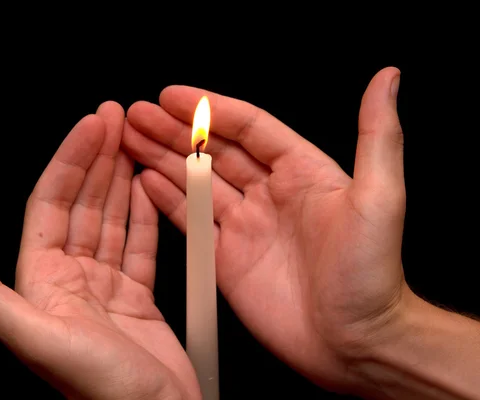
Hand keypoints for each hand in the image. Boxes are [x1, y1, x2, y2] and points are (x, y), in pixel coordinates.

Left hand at [0, 102, 199, 399]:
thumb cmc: (103, 390)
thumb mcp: (40, 342)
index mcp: (43, 282)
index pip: (52, 205)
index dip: (71, 161)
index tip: (92, 126)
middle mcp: (70, 278)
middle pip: (83, 203)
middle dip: (98, 158)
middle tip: (117, 117)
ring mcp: (105, 285)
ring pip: (111, 218)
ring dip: (121, 179)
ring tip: (135, 143)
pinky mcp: (136, 295)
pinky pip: (139, 244)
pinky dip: (144, 214)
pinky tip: (148, 188)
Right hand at [122, 67, 409, 391]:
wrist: (356, 344)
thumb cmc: (372, 275)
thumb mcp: (380, 199)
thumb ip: (378, 136)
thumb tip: (386, 79)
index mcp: (301, 172)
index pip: (248, 127)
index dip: (209, 108)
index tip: (172, 96)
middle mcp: (269, 194)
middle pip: (213, 152)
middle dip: (173, 131)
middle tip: (137, 114)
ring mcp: (245, 226)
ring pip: (196, 183)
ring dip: (162, 159)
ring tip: (129, 138)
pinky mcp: (228, 259)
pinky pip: (191, 223)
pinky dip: (166, 201)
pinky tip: (144, 181)